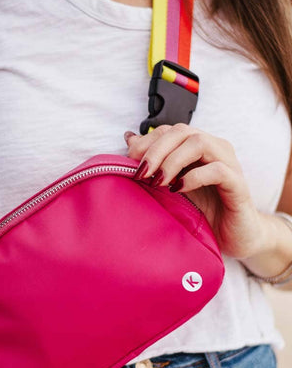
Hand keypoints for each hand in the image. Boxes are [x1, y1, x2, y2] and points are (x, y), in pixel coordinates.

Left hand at [124, 124, 269, 258]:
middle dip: (155, 150)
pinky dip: (194, 177)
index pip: (169, 131)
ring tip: (158, 182)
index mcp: (198, 147)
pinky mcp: (238, 185)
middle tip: (141, 173)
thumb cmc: (203, 210)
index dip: (146, 142)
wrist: (233, 236)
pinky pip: (218, 170)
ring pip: (199, 143)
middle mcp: (215, 149)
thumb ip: (153, 164)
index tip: (129, 162)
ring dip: (172, 161)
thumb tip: (129, 139)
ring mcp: (229, 164)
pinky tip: (179, 189)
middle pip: (182, 131)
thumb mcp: (171, 185)